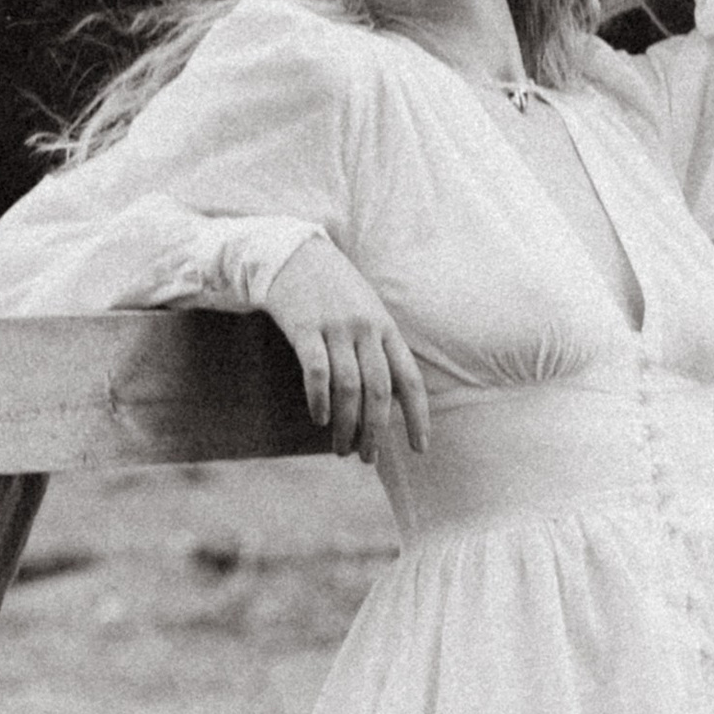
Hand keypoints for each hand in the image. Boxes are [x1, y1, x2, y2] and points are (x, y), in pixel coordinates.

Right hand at [262, 237, 429, 463]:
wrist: (294, 254)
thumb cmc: (333, 292)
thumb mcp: (367, 313)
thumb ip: (379, 351)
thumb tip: (390, 402)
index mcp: (386, 329)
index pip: (410, 379)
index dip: (417, 416)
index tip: (419, 448)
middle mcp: (366, 329)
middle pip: (380, 390)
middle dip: (376, 431)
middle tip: (368, 458)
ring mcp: (335, 328)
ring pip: (349, 387)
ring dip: (347, 425)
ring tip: (341, 449)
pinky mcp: (305, 327)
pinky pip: (316, 370)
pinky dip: (319, 399)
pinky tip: (320, 419)